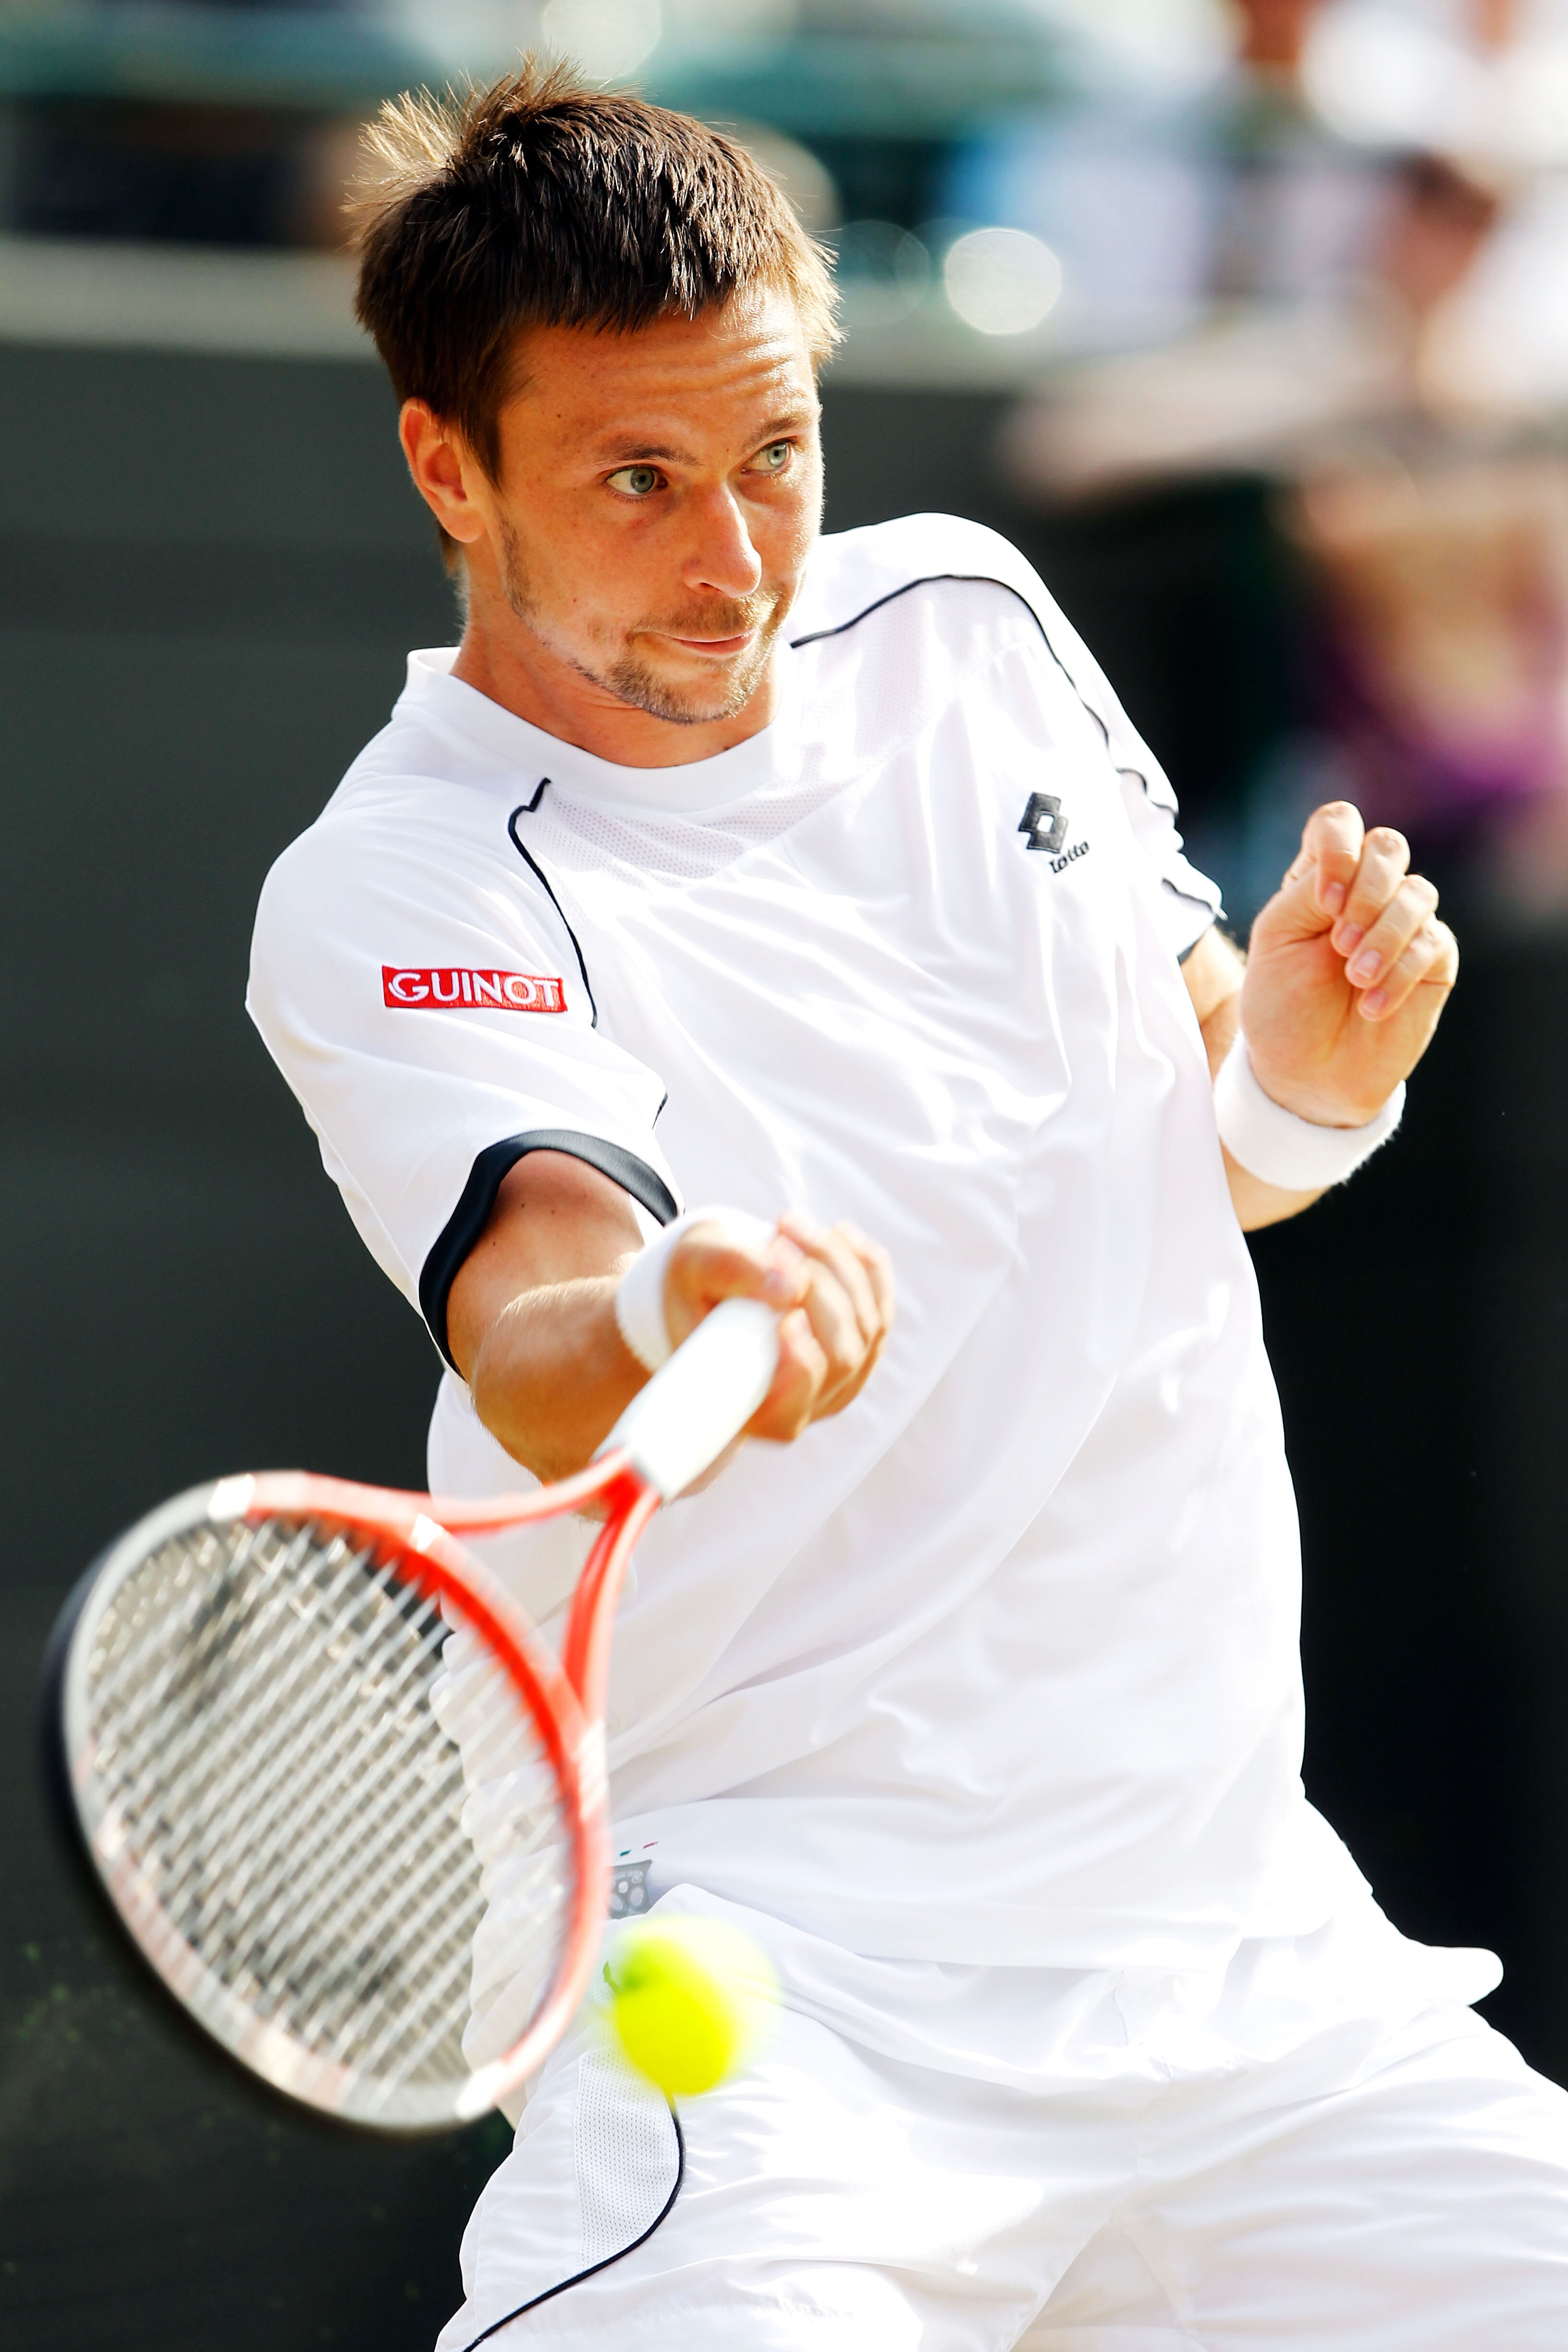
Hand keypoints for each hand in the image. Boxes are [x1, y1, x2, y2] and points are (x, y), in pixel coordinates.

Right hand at [664, 1212, 894, 1442]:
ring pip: (866, 1324)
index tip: (786, 1319)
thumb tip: (792, 1284)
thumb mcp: (692, 1268)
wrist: (713, 1285)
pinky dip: (865, 1264)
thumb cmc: (696, 1287)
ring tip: (789, 1226)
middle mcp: (806, 1405)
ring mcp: (843, 1377)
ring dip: (835, 1264)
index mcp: (752, 1409)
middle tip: (778, 1239)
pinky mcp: (864, 1343)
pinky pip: (882, 1303)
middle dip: (819, 1288)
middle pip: (840, 1354)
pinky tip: (836, 1234)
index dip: (800, 1366)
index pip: (791, 1408)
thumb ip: (730, 1271)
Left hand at [1241, 802, 1457, 1126]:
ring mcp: (1403, 924)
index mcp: (1320, 878)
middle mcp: (1366, 892)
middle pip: (1388, 845)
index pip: (1339, 823)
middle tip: (1339, 940)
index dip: (1338, 846)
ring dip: (1383, 935)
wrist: (1305, 1072)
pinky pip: (1433, 942)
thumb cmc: (1282, 1005)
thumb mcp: (1275, 941)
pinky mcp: (1433, 961)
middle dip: (1368, 888)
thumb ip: (1308, 893)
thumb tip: (1353, 870)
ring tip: (1353, 979)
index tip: (1324, 898)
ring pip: (1417, 893)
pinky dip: (1400, 973)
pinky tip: (1371, 1006)